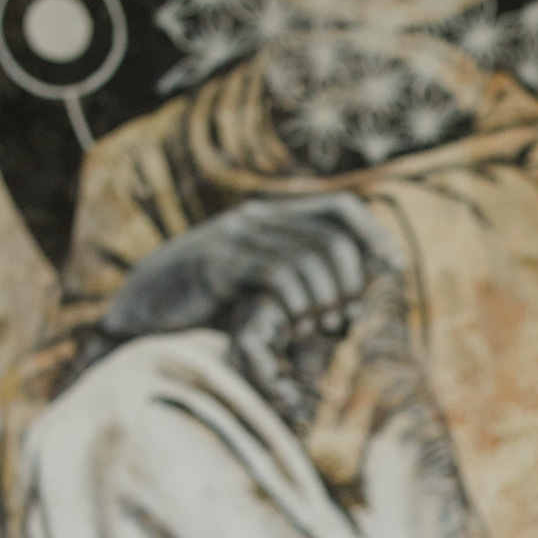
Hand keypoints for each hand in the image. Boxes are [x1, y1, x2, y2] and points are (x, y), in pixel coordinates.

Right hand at [100, 197, 397, 423]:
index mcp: (271, 219)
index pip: (341, 209)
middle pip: (335, 238)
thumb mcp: (257, 288)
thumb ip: (296, 281)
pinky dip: (299, 303)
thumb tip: (355, 299)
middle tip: (346, 318)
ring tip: (322, 328)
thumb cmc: (203, 309)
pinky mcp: (220, 264)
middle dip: (353, 282)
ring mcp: (237, 238)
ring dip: (328, 299)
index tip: (395, 269)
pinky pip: (279, 275)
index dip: (374, 235)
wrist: (142, 315)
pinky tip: (296, 326)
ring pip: (313, 258)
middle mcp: (257, 220)